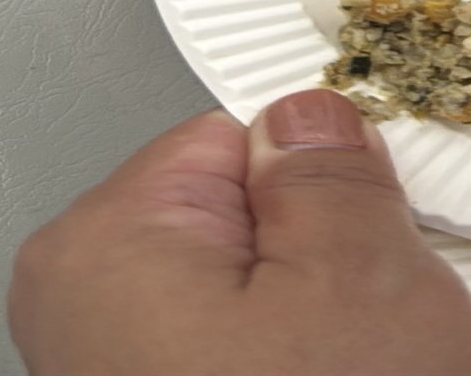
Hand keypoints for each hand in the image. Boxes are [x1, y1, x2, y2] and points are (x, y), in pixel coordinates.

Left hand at [8, 90, 470, 375]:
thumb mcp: (360, 271)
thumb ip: (326, 164)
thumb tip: (310, 120)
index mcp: (102, 250)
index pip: (235, 141)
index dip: (324, 177)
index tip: (373, 214)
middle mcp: (87, 330)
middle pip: (250, 235)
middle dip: (336, 272)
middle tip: (383, 331)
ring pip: (273, 323)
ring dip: (342, 350)